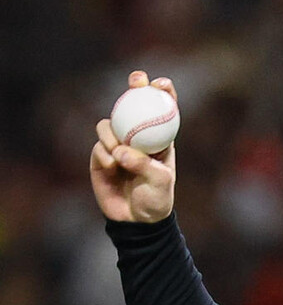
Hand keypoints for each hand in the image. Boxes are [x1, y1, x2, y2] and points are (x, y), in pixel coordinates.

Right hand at [90, 70, 176, 222]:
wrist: (137, 221)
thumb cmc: (156, 200)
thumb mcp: (159, 182)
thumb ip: (143, 165)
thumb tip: (121, 151)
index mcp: (159, 140)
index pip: (161, 111)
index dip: (161, 93)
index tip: (160, 83)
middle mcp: (137, 138)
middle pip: (132, 105)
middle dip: (134, 88)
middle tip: (136, 82)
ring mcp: (118, 145)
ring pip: (109, 124)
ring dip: (112, 134)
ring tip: (118, 155)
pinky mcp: (101, 157)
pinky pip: (98, 146)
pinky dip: (104, 154)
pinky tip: (112, 167)